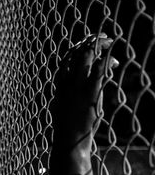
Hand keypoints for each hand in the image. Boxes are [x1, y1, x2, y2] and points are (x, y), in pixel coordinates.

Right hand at [52, 33, 118, 149]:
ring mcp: (78, 87)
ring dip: (99, 46)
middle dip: (89, 40)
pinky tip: (115, 62)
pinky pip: (100, 72)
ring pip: (87, 58)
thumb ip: (64, 91)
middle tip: (102, 36)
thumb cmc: (65, 125)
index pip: (66, 58)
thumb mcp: (60, 104)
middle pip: (77, 53)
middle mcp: (67, 81)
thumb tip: (66, 85)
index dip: (77, 47)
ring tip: (109, 42)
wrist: (69, 139)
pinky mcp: (91, 93)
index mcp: (60, 84)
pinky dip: (108, 62)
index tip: (86, 43)